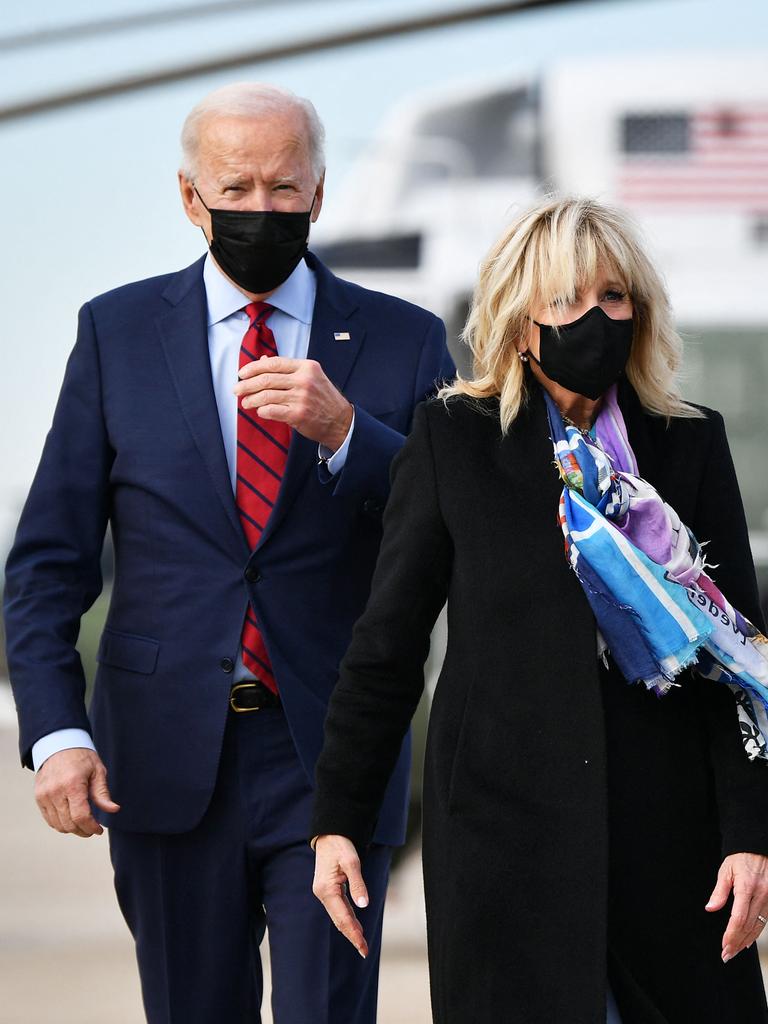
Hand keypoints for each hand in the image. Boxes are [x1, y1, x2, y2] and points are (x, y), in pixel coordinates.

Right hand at [35, 747, 119, 837]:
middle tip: (93, 829)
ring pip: (58, 825)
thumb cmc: (81, 757)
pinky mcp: (39, 798)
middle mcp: (55, 792)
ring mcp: (44, 796)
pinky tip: (71, 820)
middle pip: (69, 824)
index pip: (80, 816)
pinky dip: (61, 824)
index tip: (99, 830)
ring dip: (72, 829)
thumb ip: (102, 793)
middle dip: (83, 830)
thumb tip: (113, 809)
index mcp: (72, 784)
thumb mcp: (97, 771)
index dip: (91, 827)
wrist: (59, 745)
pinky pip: (49, 819)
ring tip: (83, 824)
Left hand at [234, 357, 352, 450]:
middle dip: (247, 384)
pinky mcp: (299, 414)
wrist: (340, 421)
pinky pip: (272, 410)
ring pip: (266, 395)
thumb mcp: (310, 377)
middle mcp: (304, 380)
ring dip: (251, 399)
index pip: (273, 363)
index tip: (241, 373)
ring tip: (245, 403)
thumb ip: (287, 369)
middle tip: (236, 389)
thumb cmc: (322, 398)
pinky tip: (259, 411)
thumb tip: (262, 360)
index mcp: (306, 367)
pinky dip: (262, 411)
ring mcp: (302, 397)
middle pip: (267, 379)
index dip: (253, 368)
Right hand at [312, 834, 369, 957]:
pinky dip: (348, 917)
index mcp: (327, 890)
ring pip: (339, 915)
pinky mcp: (328, 889)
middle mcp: (323, 894)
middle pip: (339, 920)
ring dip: (350, 928)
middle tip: (364, 951)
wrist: (329, 833)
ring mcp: (324, 892)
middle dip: (352, 935)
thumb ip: (358, 884)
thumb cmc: (340, 845)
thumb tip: (364, 905)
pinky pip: (339, 907)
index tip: (363, 947)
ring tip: (362, 942)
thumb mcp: (352, 862)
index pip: (342, 917)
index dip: (353, 933)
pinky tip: (355, 924)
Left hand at [706, 852, 767, 960]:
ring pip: (758, 926)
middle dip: (737, 942)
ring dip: (746, 941)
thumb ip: (719, 892)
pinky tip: (748, 940)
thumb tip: (710, 908)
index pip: (738, 918)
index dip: (731, 934)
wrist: (758, 848)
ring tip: (735, 950)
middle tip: (727, 954)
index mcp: (747, 887)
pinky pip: (765, 921)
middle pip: (749, 926)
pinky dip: (756, 932)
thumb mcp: (725, 871)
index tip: (724, 945)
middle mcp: (761, 895)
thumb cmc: (741, 858)